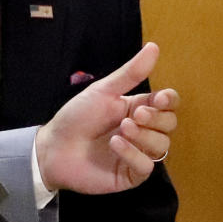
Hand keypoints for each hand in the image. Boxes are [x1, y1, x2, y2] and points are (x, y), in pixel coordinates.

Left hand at [35, 42, 178, 193]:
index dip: (169, 100)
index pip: (167, 104)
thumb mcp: (103, 92)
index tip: (159, 98)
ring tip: (122, 129)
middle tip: (134, 115)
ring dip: (144, 136)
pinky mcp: (130, 174)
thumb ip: (130, 73)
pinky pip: (146, 166)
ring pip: (162, 145)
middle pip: (169, 124)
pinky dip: (133, 154)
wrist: (53, 147)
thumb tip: (154, 47)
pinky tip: (116, 145)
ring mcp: (137, 153)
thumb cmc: (76, 117)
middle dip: (156, 118)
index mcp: (136, 108)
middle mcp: (141, 131)